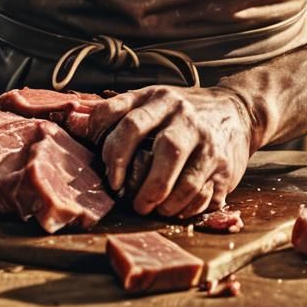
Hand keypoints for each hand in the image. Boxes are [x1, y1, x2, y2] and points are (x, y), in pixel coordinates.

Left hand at [87, 85, 254, 218]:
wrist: (236, 110)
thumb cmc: (179, 111)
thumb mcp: (147, 101)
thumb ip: (111, 112)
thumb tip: (71, 118)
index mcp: (157, 98)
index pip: (129, 120)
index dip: (113, 151)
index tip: (109, 176)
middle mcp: (183, 115)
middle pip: (165, 149)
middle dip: (144, 182)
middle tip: (130, 199)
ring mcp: (206, 139)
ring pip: (187, 175)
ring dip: (165, 199)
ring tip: (151, 208)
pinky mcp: (224, 163)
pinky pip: (204, 192)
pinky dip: (185, 206)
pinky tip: (174, 208)